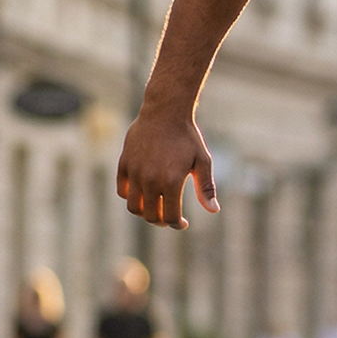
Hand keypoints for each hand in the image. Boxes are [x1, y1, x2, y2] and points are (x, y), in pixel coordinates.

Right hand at [117, 106, 219, 228]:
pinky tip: (145, 193)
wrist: (165, 112)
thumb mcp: (203, 161)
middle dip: (161, 222)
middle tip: (169, 218)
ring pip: (133, 207)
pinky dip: (131, 196)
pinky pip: (123, 190)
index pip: (170, 217)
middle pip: (151, 216)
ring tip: (156, 208)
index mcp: (172, 181)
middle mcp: (151, 179)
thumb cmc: (187, 137)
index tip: (182, 223)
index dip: (177, 225)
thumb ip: (205, 188)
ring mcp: (135, 172)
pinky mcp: (124, 164)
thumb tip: (213, 210)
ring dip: (144, 213)